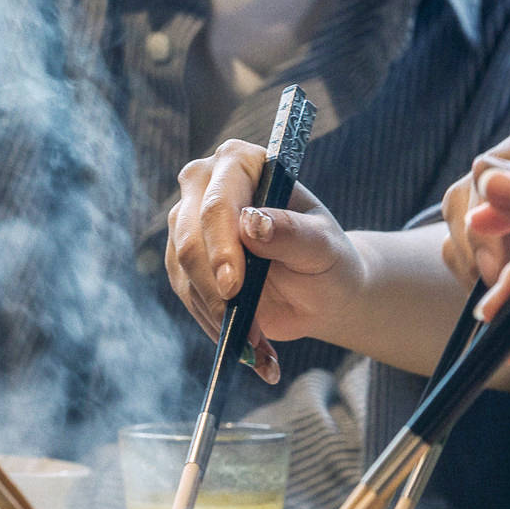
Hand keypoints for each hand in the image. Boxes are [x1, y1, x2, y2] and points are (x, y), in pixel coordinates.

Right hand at [165, 139, 365, 383]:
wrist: (320, 291)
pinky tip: (241, 345)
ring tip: (255, 343)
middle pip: (189, 235)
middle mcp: (206, 185)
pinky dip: (212, 324)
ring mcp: (188, 223)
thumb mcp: (322, 246)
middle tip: (240, 325)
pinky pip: (186, 294)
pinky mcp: (182, 261)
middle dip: (212, 286)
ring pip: (182, 270)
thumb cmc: (327, 258)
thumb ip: (291, 232)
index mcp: (242, 163)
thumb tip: (252, 223)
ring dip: (215, 312)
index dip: (221, 244)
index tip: (234, 285)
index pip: (218, 202)